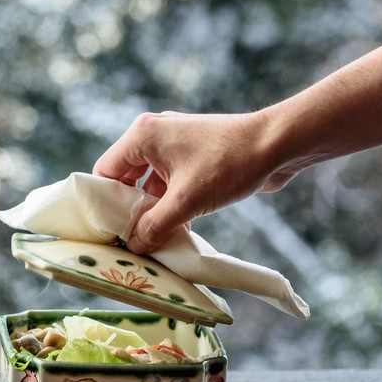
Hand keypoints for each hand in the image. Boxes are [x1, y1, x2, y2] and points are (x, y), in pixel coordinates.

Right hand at [92, 110, 304, 251]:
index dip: (102, 201)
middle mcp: (155, 134)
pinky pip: (171, 181)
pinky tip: (175, 228)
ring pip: (150, 182)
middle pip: (126, 177)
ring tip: (152, 238)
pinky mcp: (195, 154)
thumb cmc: (229, 164)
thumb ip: (154, 226)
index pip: (105, 170)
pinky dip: (170, 202)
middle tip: (128, 237)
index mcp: (143, 135)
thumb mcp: (186, 201)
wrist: (279, 145)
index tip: (106, 229)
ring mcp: (176, 143)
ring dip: (152, 208)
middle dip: (129, 208)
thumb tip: (134, 247)